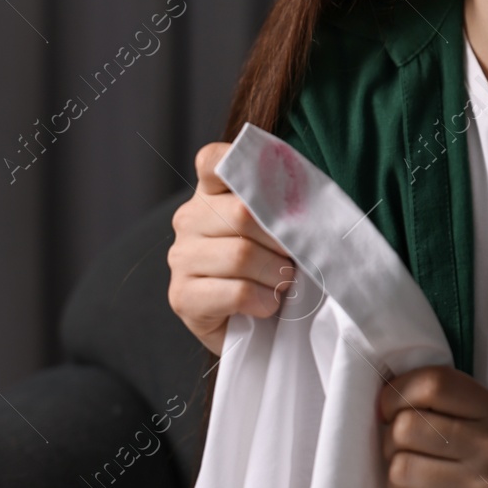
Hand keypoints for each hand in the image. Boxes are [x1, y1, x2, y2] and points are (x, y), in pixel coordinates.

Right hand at [166, 141, 294, 355]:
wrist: (259, 327)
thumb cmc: (275, 267)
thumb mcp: (282, 229)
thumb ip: (284, 205)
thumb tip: (306, 205)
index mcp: (210, 193)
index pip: (213, 160)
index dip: (243, 165)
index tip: (276, 190)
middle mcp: (188, 219)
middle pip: (242, 213)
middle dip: (281, 241)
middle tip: (294, 259)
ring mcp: (181, 258)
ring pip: (241, 255)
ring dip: (277, 275)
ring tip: (282, 284)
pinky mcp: (182, 297)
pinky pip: (237, 292)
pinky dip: (264, 301)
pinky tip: (266, 305)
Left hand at [377, 365, 487, 487]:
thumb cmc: (472, 471)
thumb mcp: (472, 426)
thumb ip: (435, 403)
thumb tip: (378, 400)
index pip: (434, 384)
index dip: (397, 393)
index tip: (389, 411)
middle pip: (407, 427)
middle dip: (391, 442)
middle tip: (405, 455)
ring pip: (400, 469)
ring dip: (396, 480)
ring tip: (417, 486)